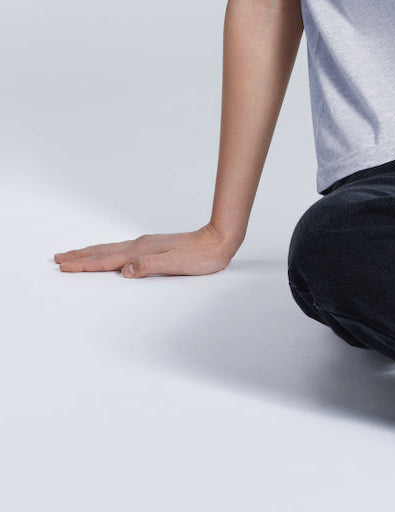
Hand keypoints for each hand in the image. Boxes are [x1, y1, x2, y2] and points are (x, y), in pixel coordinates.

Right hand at [53, 223, 238, 277]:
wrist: (219, 241)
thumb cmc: (200, 256)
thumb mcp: (176, 264)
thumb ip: (149, 266)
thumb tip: (125, 270)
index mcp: (142, 251)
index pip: (107, 260)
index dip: (84, 264)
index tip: (63, 265)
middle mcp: (140, 245)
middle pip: (103, 251)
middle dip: (80, 256)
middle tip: (57, 258)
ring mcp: (146, 244)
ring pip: (111, 249)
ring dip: (90, 253)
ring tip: (74, 254)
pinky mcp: (152, 246)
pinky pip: (121, 250)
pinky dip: (106, 252)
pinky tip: (108, 254)